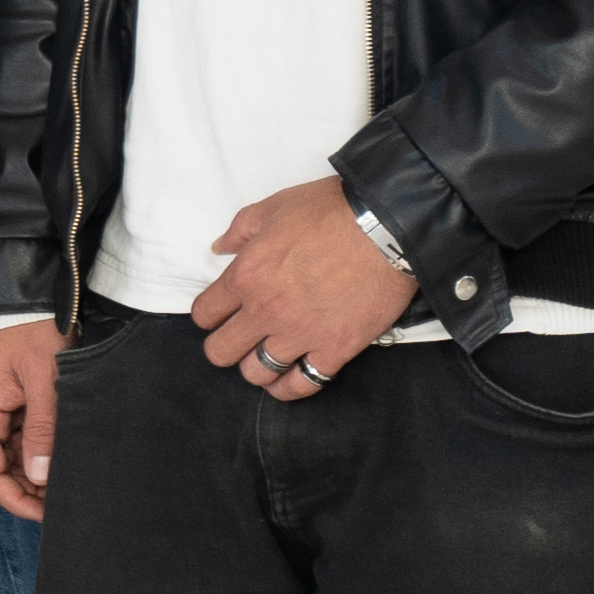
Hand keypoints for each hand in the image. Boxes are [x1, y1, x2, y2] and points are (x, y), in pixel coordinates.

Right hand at [0, 322, 60, 522]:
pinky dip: (26, 449)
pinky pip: (4, 435)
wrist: (21, 295)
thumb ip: (43, 430)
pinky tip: (50, 451)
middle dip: (23, 488)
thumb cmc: (33, 329)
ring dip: (26, 470)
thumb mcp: (47, 380)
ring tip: (60, 476)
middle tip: (60, 497)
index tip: (46, 512)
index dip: (15, 499)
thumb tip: (40, 475)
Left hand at [192, 176, 413, 403]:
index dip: (210, 315)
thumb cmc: (333, 211)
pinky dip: (291, 387)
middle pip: (220, 352)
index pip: (204, 314)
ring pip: (256, 373)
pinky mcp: (335, 349)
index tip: (222, 312)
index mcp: (246, 276)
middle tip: (242, 337)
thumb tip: (220, 247)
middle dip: (226, 346)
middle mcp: (265, 311)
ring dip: (257, 367)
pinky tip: (290, 378)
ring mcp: (300, 334)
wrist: (389, 226)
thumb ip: (241, 230)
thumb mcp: (276, 206)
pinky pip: (303, 385)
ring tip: (268, 356)